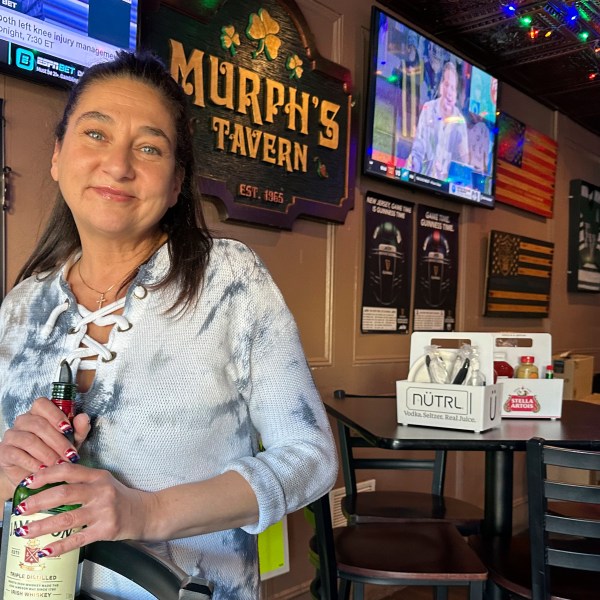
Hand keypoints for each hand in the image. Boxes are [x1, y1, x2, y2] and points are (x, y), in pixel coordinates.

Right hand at [0, 397, 90, 489]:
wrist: (38, 476)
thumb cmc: (57, 453)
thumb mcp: (72, 441)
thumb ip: (79, 429)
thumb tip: (83, 417)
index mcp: (39, 412)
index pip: (42, 404)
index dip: (55, 415)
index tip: (68, 429)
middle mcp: (23, 420)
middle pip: (38, 424)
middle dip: (57, 441)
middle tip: (69, 455)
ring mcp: (12, 435)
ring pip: (29, 440)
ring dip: (47, 453)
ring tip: (58, 464)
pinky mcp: (4, 452)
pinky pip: (17, 455)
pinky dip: (33, 463)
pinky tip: (43, 470)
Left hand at [10, 462, 154, 557]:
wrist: (145, 512)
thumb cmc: (120, 497)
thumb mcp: (104, 482)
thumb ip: (81, 481)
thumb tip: (48, 484)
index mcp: (98, 476)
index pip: (68, 470)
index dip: (46, 475)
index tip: (28, 482)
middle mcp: (101, 491)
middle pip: (64, 493)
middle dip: (38, 501)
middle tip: (22, 509)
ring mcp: (103, 511)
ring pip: (67, 518)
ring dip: (43, 526)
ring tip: (26, 531)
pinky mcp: (106, 530)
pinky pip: (78, 539)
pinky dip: (60, 546)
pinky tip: (46, 550)